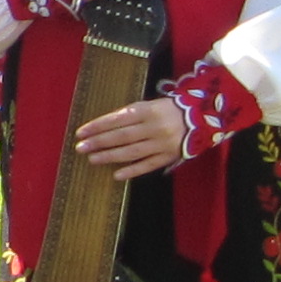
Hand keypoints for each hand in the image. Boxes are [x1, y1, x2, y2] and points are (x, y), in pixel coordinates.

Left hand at [72, 94, 189, 177]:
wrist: (199, 118)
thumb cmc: (167, 110)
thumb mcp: (149, 106)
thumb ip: (129, 116)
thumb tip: (102, 127)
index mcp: (147, 110)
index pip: (117, 119)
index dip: (98, 126)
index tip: (81, 132)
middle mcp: (154, 127)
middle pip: (122, 136)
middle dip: (99, 142)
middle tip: (80, 148)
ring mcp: (161, 143)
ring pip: (132, 152)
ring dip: (110, 157)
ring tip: (92, 159)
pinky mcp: (168, 156)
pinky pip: (148, 165)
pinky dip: (132, 170)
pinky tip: (117, 175)